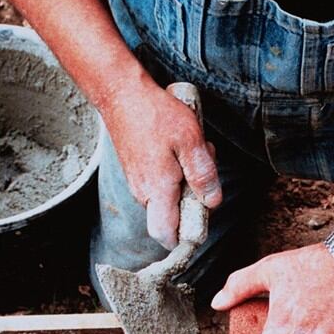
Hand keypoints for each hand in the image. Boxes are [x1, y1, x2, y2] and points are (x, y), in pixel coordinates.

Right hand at [100, 74, 221, 248]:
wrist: (121, 94)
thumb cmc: (155, 114)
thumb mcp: (191, 141)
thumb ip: (203, 174)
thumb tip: (212, 202)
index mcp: (157, 190)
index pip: (167, 235)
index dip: (185, 238)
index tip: (201, 221)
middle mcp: (144, 192)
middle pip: (174, 216)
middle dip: (194, 199)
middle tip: (203, 167)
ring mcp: (138, 183)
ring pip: (170, 197)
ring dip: (187, 181)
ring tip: (192, 150)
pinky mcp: (137, 172)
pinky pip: (162, 183)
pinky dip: (176, 171)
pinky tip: (181, 147)